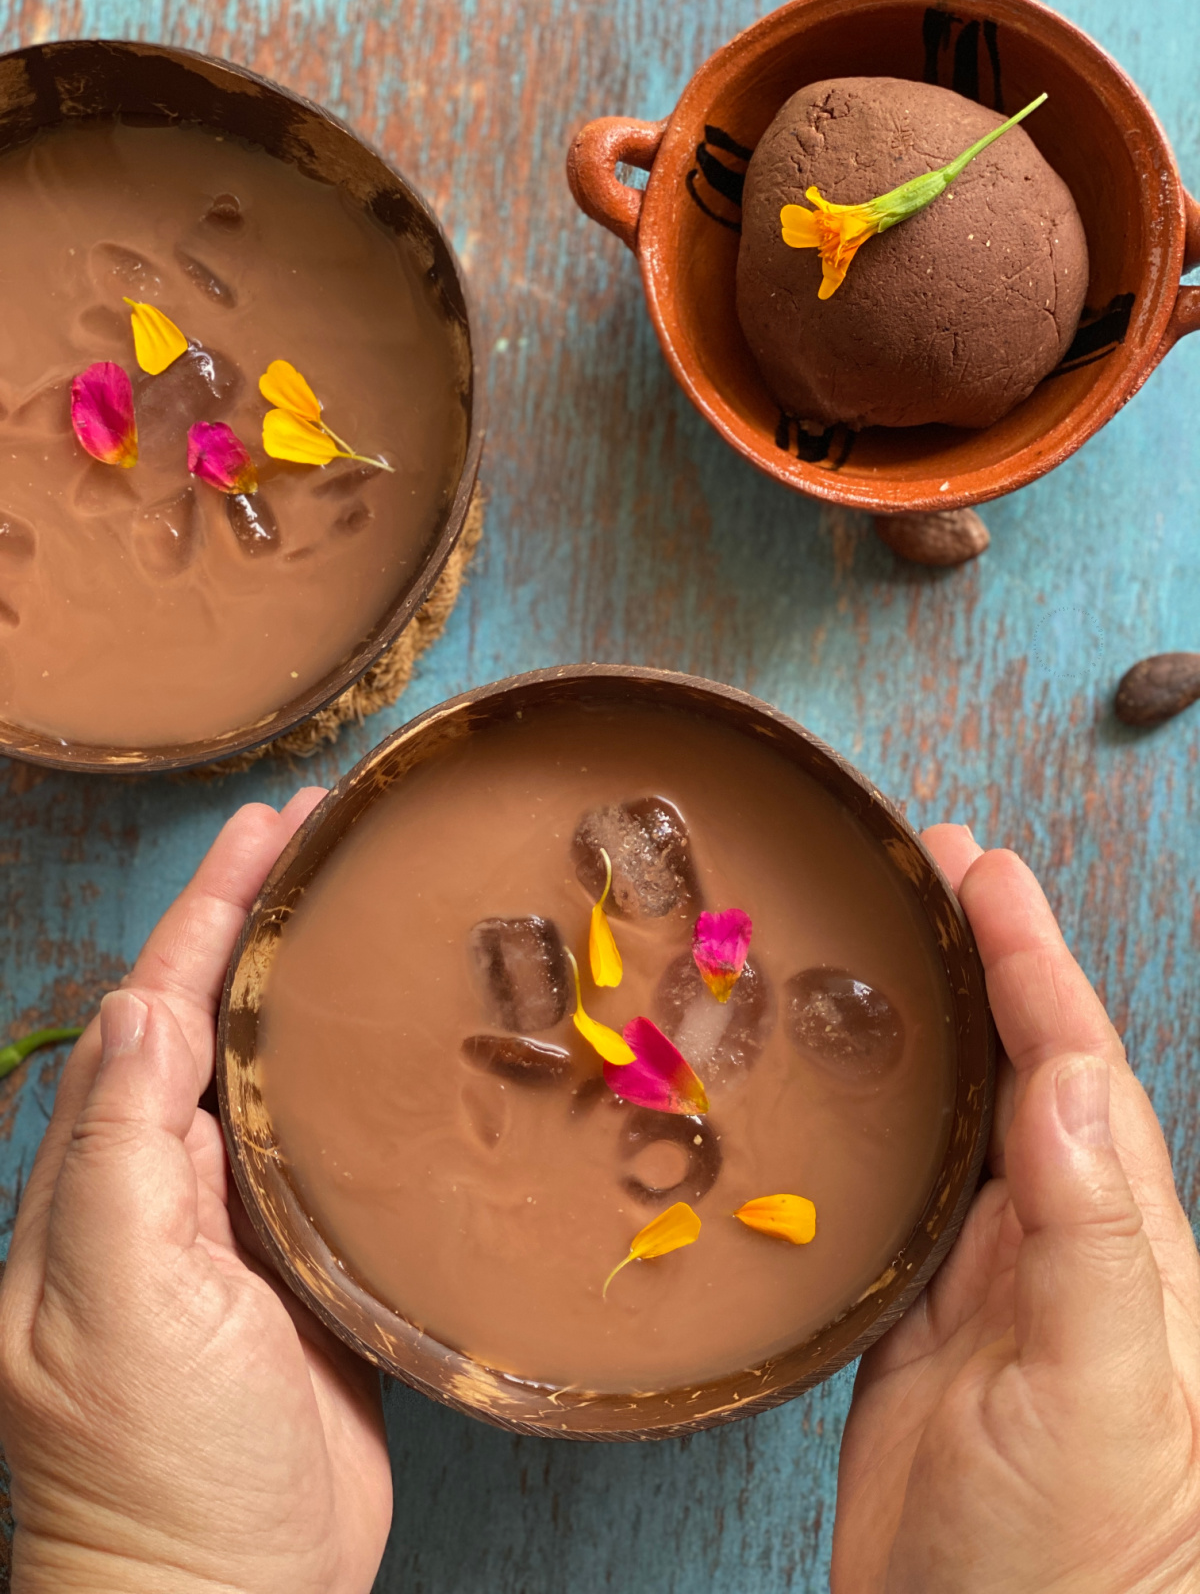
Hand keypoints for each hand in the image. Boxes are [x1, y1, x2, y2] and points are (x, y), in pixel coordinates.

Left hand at [0, 794, 391, 1593]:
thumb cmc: (152, 1468)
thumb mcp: (118, 1303)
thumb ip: (119, 1153)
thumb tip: (144, 1001)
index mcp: (106, 1179)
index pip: (160, 1008)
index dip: (212, 912)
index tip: (271, 827)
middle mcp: (167, 1187)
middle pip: (219, 1020)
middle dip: (262, 922)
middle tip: (329, 838)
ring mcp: (239, 1229)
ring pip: (278, 1076)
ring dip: (314, 990)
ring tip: (369, 913)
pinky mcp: (310, 1271)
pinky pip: (332, 1151)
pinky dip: (361, 1086)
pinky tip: (406, 1055)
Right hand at [831, 827, 1199, 1592]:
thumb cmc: (1078, 1561)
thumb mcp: (1104, 1397)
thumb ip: (1093, 1242)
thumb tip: (1074, 1080)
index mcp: (1117, 1241)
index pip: (1075, 1064)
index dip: (1029, 958)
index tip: (980, 869)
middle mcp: (1054, 1242)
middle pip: (1018, 1064)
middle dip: (984, 957)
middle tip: (925, 867)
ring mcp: (983, 1281)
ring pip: (957, 1115)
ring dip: (931, 1022)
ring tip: (884, 944)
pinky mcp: (913, 1322)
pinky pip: (898, 1189)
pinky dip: (875, 1118)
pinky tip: (841, 1093)